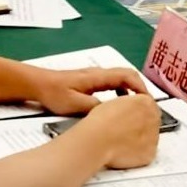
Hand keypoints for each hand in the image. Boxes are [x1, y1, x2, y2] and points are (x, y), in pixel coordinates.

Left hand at [33, 66, 148, 114]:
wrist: (38, 84)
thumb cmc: (55, 93)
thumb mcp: (75, 104)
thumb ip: (94, 108)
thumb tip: (112, 113)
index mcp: (99, 77)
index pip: (127, 76)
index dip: (141, 87)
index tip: (148, 101)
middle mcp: (100, 74)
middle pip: (127, 75)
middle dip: (139, 89)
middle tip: (145, 106)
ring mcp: (95, 77)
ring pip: (120, 80)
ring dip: (130, 91)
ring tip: (134, 108)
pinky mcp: (90, 82)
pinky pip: (112, 84)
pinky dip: (120, 93)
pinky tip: (116, 107)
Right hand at [85, 93, 160, 168]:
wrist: (98, 140)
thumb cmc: (101, 122)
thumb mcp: (115, 102)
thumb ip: (129, 104)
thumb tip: (128, 110)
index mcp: (146, 103)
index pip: (149, 104)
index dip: (138, 110)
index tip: (132, 115)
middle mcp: (154, 118)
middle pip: (152, 120)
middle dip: (141, 123)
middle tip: (126, 129)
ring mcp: (154, 137)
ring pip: (150, 136)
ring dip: (141, 138)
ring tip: (122, 140)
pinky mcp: (150, 153)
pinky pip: (147, 152)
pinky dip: (138, 152)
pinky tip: (125, 150)